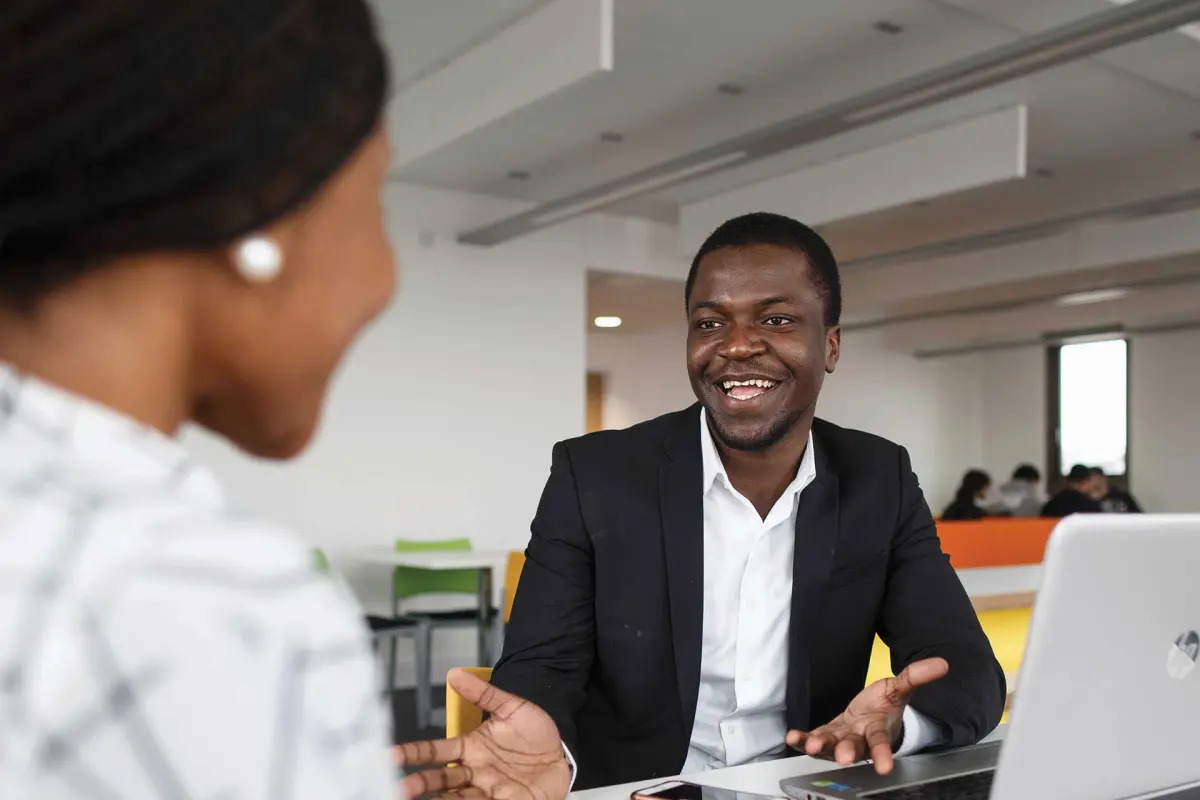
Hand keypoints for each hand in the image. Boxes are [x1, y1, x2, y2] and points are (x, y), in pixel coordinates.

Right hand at [396, 668, 570, 799]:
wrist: (562, 750)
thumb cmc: (535, 731)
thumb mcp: (510, 707)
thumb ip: (483, 693)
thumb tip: (455, 673)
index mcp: (470, 749)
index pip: (436, 752)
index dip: (414, 753)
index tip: (391, 756)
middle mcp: (475, 773)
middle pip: (441, 781)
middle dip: (420, 785)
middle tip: (401, 788)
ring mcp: (489, 790)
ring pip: (457, 798)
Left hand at [785, 657, 947, 774]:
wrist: (870, 715)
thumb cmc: (885, 706)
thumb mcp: (899, 688)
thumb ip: (916, 676)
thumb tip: (942, 663)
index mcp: (878, 729)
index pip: (882, 742)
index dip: (883, 754)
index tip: (885, 766)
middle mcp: (859, 739)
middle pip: (854, 747)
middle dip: (848, 752)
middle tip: (844, 758)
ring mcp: (841, 738)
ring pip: (830, 746)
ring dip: (819, 746)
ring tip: (810, 746)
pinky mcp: (826, 735)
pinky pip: (812, 739)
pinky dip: (801, 739)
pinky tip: (792, 737)